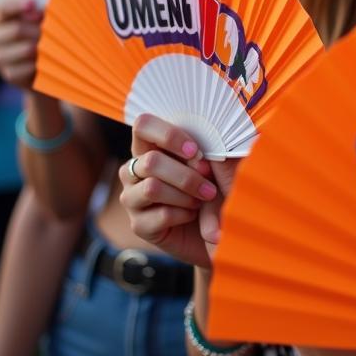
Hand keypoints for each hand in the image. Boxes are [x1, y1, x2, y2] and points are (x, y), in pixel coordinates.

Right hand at [0, 0, 41, 88]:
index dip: (17, 5)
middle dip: (37, 30)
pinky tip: (38, 63)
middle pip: (16, 30)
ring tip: (42, 48)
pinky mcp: (8, 74)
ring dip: (40, 48)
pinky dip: (36, 65)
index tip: (32, 4)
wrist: (44, 66)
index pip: (4, 8)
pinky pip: (25, 68)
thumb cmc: (43, 34)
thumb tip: (37, 8)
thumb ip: (37, 10)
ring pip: (25, 49)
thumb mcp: (41, 18)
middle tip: (44, 32)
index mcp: (1, 19)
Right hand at [119, 113, 238, 268]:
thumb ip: (207, 150)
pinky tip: (193, 216)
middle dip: (187, 175)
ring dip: (186, 195)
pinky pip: (160, 214)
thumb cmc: (220, 187)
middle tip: (210, 186)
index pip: (143, 125)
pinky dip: (184, 214)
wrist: (222, 230)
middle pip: (150, 161)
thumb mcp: (219, 164)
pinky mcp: (138, 225)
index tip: (195, 151)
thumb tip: (203, 144)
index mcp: (153, 145)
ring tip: (202, 200)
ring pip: (152, 188)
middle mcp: (136, 169)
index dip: (168, 135)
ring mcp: (133, 197)